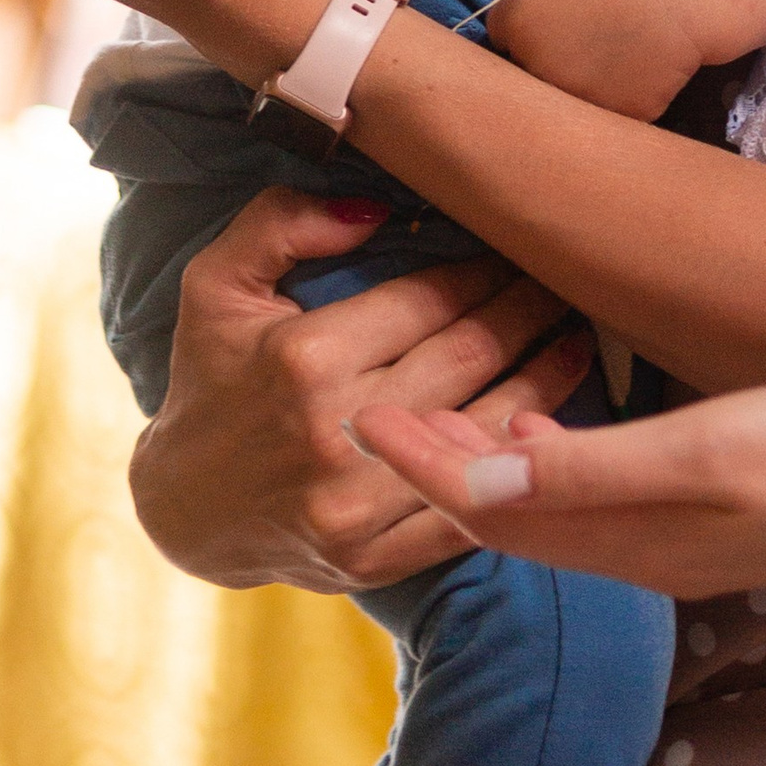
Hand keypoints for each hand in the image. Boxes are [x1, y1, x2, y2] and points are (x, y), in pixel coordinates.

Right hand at [130, 189, 594, 593]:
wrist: (183, 509)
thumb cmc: (210, 380)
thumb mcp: (215, 285)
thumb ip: (280, 224)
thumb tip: (373, 207)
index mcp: (303, 358)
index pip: (429, 299)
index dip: (485, 269)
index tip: (519, 246)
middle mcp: (336, 432)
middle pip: (470, 356)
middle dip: (529, 311)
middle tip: (569, 282)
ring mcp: (358, 504)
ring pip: (486, 427)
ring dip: (548, 379)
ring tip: (582, 339)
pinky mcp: (375, 559)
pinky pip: (470, 505)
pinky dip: (518, 463)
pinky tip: (553, 427)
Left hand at [349, 378, 765, 599]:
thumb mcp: (709, 451)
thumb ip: (593, 468)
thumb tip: (479, 477)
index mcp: (629, 538)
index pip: (488, 508)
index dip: (416, 462)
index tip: (354, 412)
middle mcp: (640, 552)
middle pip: (507, 515)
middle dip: (435, 465)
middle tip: (373, 403)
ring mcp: (677, 542)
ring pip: (548, 510)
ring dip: (487, 462)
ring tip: (439, 406)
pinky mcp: (711, 522)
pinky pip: (595, 501)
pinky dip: (548, 461)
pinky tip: (548, 418)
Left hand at [492, 0, 707, 125]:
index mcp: (520, 31)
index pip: (500, 40)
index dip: (523, 30)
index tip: (547, 23)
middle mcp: (540, 74)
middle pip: (529, 78)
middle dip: (545, 63)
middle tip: (580, 43)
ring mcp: (579, 102)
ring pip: (569, 102)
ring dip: (579, 86)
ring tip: (611, 58)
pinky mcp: (616, 120)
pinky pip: (609, 113)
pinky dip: (619, 96)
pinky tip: (636, 72)